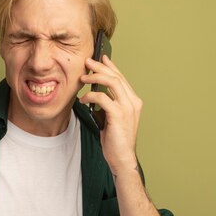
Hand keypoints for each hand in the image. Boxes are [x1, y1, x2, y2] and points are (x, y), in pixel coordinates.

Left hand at [79, 55, 141, 175]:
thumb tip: (97, 93)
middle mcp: (133, 102)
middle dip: (100, 67)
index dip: (111, 66)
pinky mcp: (119, 114)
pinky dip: (90, 95)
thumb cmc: (116, 140)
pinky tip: (83, 99)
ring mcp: (127, 107)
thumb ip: (109, 105)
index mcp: (133, 101)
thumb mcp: (112, 118)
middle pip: (116, 76)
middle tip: (87, 62)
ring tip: (82, 77)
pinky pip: (102, 97)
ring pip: (111, 82)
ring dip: (95, 77)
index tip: (101, 58)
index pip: (122, 78)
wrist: (122, 158)